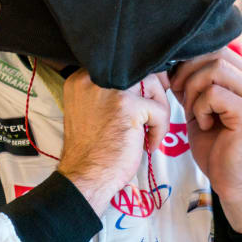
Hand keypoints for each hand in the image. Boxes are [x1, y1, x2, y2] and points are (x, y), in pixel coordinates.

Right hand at [57, 69, 169, 215]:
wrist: (85, 175)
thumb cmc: (91, 149)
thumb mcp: (90, 110)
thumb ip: (108, 93)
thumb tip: (145, 82)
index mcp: (80, 78)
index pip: (119, 65)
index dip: (137, 81)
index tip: (144, 99)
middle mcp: (92, 79)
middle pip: (137, 69)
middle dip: (153, 90)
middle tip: (156, 111)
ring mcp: (110, 91)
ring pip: (152, 83)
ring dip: (159, 107)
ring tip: (152, 129)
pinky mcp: (128, 107)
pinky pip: (158, 109)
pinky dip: (160, 129)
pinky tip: (149, 144)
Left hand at [169, 47, 241, 232]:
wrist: (237, 184)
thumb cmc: (218, 149)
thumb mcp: (202, 110)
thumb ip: (194, 86)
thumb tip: (174, 63)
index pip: (220, 50)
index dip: (192, 61)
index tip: (177, 81)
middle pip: (216, 54)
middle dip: (188, 72)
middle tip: (180, 95)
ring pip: (215, 69)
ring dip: (194, 89)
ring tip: (194, 112)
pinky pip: (214, 93)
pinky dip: (200, 107)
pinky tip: (205, 125)